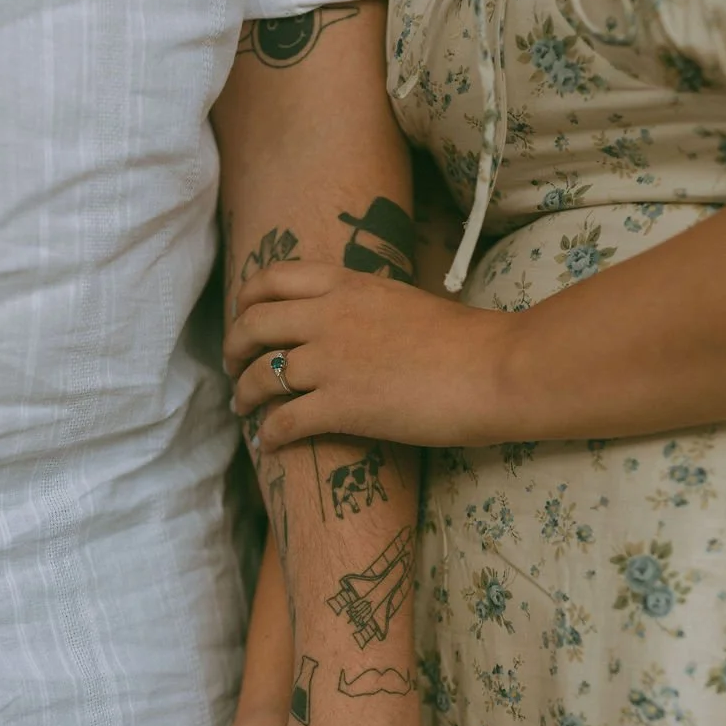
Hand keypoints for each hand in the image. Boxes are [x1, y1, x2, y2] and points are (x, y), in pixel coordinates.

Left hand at [225, 263, 511, 449]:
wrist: (493, 369)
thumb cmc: (462, 340)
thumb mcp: (400, 299)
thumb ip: (362, 305)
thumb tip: (346, 319)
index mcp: (344, 285)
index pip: (270, 280)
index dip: (246, 301)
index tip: (244, 319)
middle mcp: (327, 318)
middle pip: (251, 325)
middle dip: (232, 349)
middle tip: (233, 367)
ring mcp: (330, 362)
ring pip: (259, 376)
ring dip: (243, 395)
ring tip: (245, 408)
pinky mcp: (341, 406)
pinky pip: (283, 422)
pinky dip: (268, 435)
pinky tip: (268, 445)